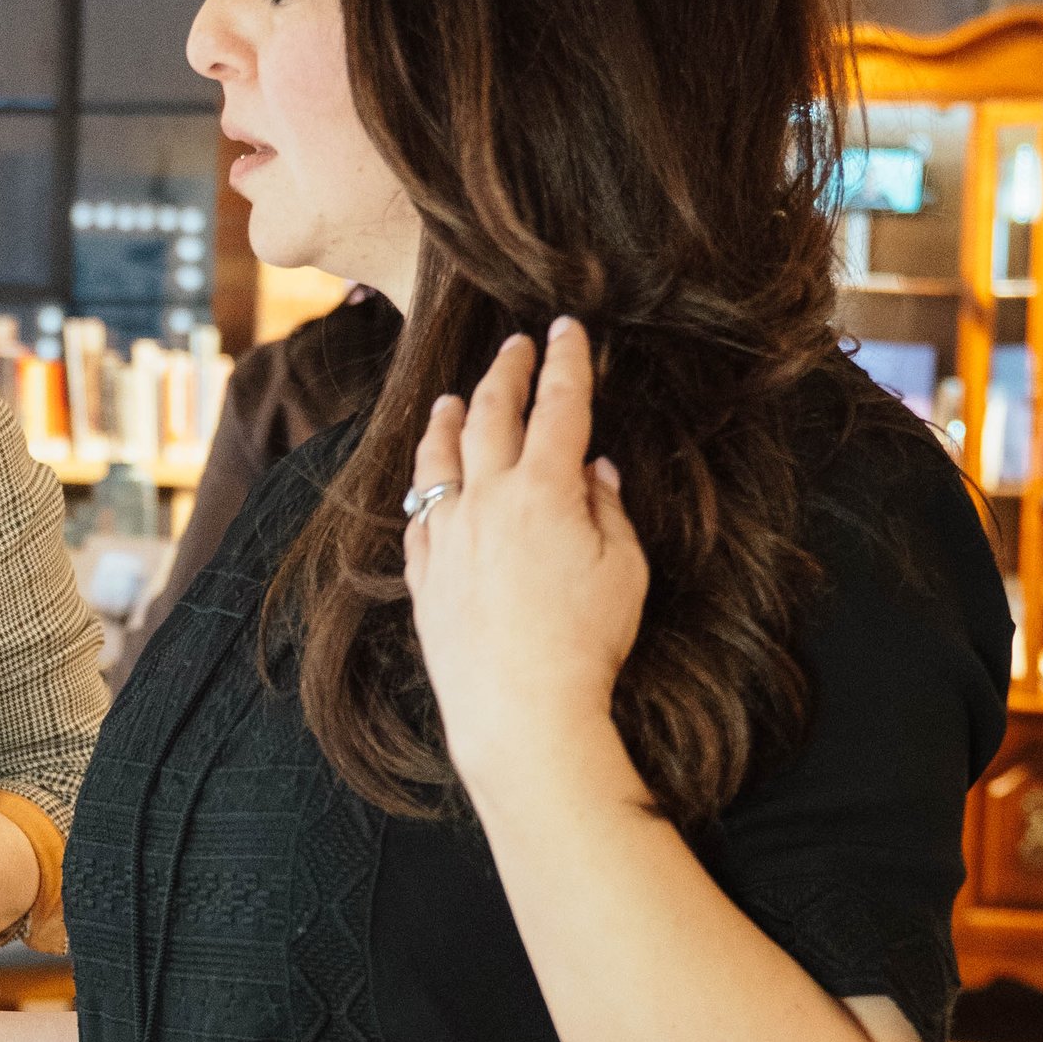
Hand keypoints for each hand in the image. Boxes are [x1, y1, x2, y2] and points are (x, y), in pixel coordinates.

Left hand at [403, 318, 648, 803]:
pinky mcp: (424, 577)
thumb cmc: (585, 643)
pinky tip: (428, 483)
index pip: (558, 406)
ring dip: (449, 420)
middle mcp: (486, 501)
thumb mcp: (624, 570)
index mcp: (543, 489)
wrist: (521, 711)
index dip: (565, 363)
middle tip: (515, 344)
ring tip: (453, 398)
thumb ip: (608, 509)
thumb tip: (594, 470)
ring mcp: (447, 537)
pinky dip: (425, 488)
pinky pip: (418, 518)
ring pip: (438, 459)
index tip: (567, 330)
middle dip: (506, 372)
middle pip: (491, 416)